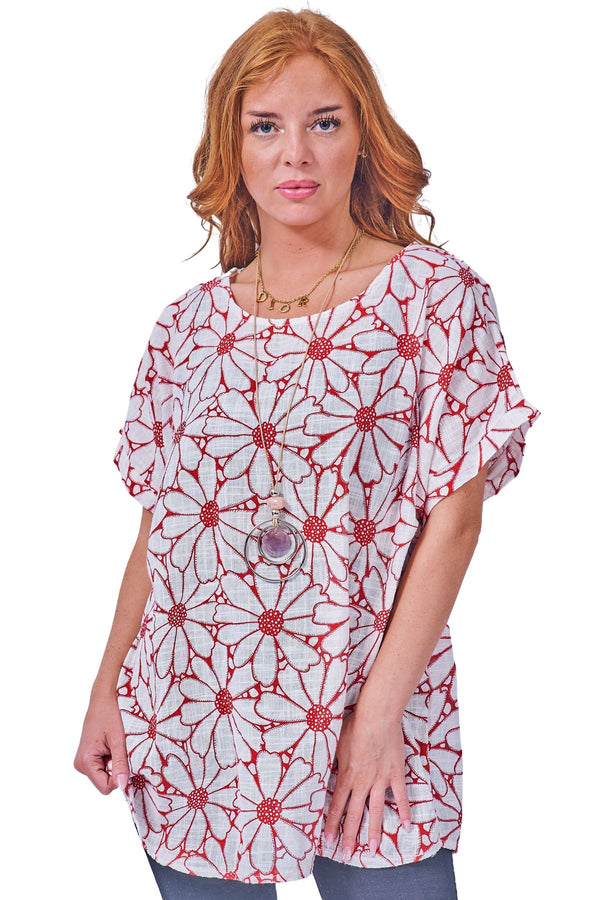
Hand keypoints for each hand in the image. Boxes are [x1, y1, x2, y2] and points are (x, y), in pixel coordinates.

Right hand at [74, 693, 129, 794]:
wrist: (103, 698)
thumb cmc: (110, 714)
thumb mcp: (119, 740)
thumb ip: (120, 764)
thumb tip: (122, 786)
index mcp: (85, 762)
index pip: (105, 787)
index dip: (119, 778)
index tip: (127, 761)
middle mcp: (81, 765)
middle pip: (105, 782)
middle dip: (117, 769)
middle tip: (120, 749)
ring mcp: (83, 761)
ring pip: (105, 774)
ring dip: (115, 763)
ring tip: (115, 744)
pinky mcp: (88, 757)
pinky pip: (103, 767)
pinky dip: (111, 758)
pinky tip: (112, 744)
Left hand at [322, 708, 411, 859]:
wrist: (376, 716)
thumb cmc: (355, 725)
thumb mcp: (337, 744)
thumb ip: (336, 762)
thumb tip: (331, 772)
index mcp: (347, 775)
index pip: (337, 806)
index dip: (331, 825)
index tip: (327, 841)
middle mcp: (363, 782)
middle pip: (355, 814)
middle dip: (350, 836)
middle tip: (347, 854)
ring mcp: (381, 780)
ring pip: (377, 810)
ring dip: (374, 831)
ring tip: (373, 849)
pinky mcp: (396, 773)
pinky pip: (401, 796)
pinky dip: (404, 811)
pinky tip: (406, 826)